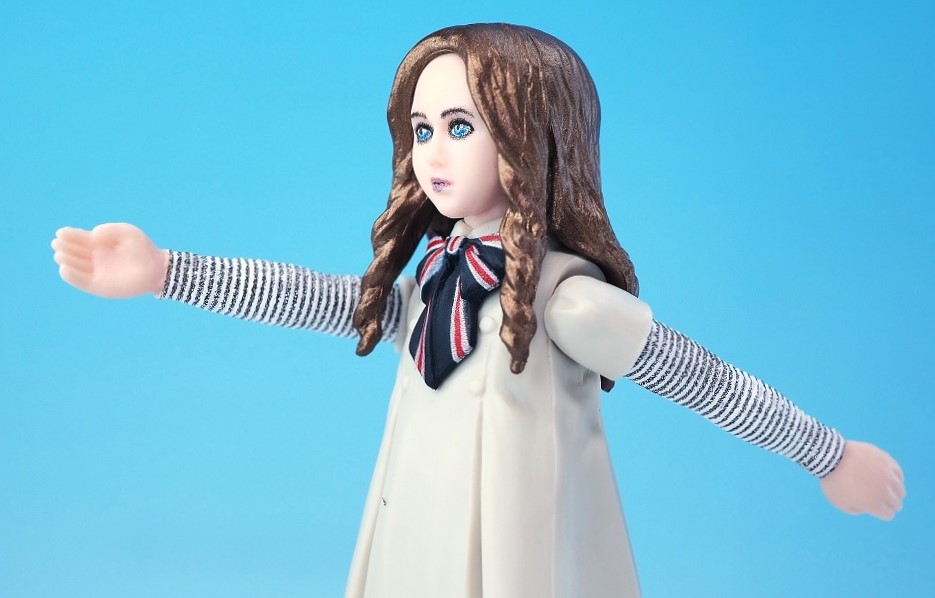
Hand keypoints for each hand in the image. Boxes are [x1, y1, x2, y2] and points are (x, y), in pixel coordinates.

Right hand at [51, 223, 169, 297]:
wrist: (156, 268)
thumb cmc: (143, 248)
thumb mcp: (127, 232)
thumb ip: (110, 229)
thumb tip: (92, 235)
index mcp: (98, 243)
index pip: (78, 239)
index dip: (68, 235)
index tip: (61, 233)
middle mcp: (94, 258)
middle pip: (73, 252)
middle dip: (64, 247)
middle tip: (58, 244)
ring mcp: (96, 272)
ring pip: (74, 266)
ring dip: (65, 261)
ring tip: (61, 255)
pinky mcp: (99, 286)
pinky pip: (82, 282)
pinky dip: (72, 277)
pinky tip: (64, 270)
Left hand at [820, 440, 904, 519]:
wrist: (832, 456)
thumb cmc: (833, 481)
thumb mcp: (839, 503)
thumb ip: (856, 510)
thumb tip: (869, 508)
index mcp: (873, 504)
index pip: (889, 514)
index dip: (883, 513)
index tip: (877, 509)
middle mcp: (884, 491)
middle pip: (896, 503)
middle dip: (891, 504)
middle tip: (884, 500)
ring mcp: (887, 475)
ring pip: (900, 489)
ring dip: (895, 491)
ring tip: (886, 489)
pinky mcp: (887, 461)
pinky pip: (898, 473)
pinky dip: (895, 478)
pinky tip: (888, 478)